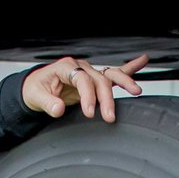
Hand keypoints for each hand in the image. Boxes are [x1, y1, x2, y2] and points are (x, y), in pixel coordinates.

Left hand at [21, 54, 149, 122]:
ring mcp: (89, 72)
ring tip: (136, 91)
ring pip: (110, 74)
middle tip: (109, 117)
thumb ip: (47, 103)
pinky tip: (143, 60)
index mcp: (65, 67)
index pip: (82, 79)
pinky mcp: (94, 80)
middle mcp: (80, 67)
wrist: (36, 86)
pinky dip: (130, 68)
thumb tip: (59, 108)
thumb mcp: (35, 97)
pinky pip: (115, 73)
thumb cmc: (36, 89)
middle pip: (99, 80)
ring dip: (125, 83)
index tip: (89, 112)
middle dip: (106, 98)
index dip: (87, 96)